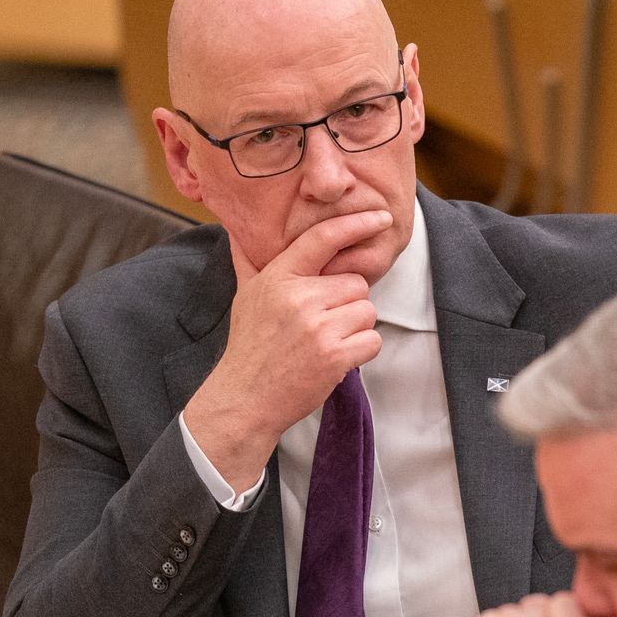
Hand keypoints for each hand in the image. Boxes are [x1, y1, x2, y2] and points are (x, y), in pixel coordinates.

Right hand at [184, 209, 391, 488]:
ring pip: (368, 311)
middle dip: (348, 303)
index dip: (356, 224)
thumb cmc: (249, 346)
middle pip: (356, 283)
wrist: (245, 398)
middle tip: (324, 322)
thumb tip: (235, 230)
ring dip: (356, 327)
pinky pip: (372, 340)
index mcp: (278, 277)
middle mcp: (299, 298)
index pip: (323, 238)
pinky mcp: (335, 356)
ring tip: (328, 340)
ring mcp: (318, 327)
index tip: (381, 217)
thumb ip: (248, 261)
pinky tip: (338, 357)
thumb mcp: (245, 296)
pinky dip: (362, 350)